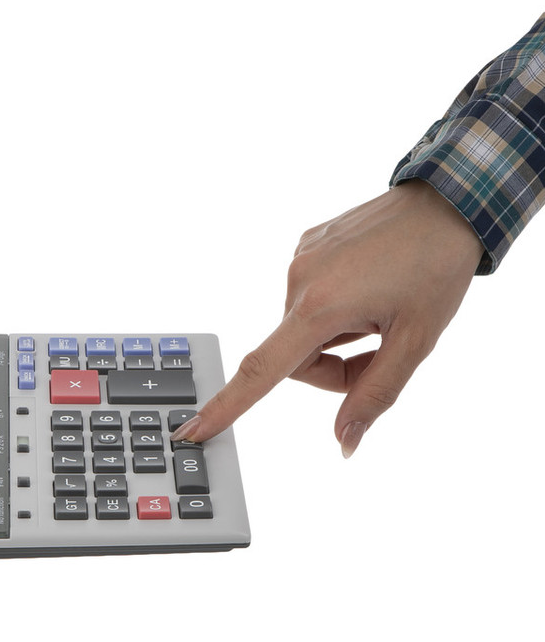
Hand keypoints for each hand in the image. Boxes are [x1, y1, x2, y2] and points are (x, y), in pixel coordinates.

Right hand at [171, 180, 484, 456]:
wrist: (449, 200)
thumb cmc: (437, 266)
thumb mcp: (416, 341)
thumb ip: (374, 395)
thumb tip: (344, 441)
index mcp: (320, 305)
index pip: (262, 369)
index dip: (227, 405)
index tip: (193, 430)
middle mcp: (298, 279)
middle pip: (294, 356)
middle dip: (332, 368)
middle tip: (379, 349)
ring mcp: (300, 258)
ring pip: (302, 329)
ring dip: (334, 336)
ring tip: (377, 313)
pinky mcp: (307, 245)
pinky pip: (307, 297)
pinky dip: (332, 309)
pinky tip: (366, 289)